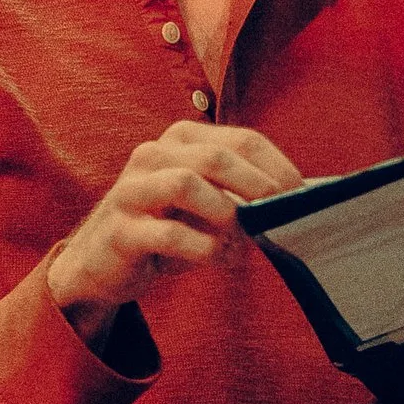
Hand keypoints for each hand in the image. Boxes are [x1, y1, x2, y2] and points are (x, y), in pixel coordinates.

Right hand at [49, 122, 301, 340]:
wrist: (101, 263)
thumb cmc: (166, 227)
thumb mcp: (207, 202)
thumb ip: (242, 193)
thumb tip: (297, 201)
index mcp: (182, 140)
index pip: (243, 140)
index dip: (278, 167)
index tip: (302, 195)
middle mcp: (153, 155)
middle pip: (217, 158)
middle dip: (257, 186)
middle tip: (279, 215)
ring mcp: (132, 190)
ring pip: (187, 184)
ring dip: (225, 214)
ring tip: (241, 239)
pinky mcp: (120, 229)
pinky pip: (170, 234)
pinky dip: (204, 248)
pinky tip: (218, 258)